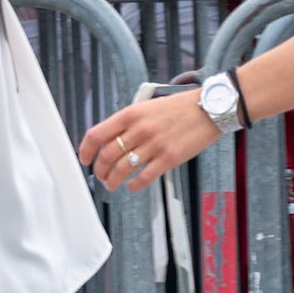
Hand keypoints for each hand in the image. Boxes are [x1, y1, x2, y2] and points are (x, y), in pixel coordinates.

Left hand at [80, 88, 220, 191]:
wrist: (208, 109)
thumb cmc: (178, 108)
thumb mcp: (146, 107)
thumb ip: (127, 122)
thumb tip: (108, 141)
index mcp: (130, 114)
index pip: (96, 135)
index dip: (85, 151)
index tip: (85, 159)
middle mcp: (138, 129)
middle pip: (106, 156)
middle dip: (99, 171)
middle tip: (101, 176)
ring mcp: (153, 145)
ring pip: (120, 170)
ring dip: (112, 181)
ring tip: (112, 184)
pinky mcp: (168, 158)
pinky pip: (143, 178)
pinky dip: (133, 185)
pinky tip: (132, 185)